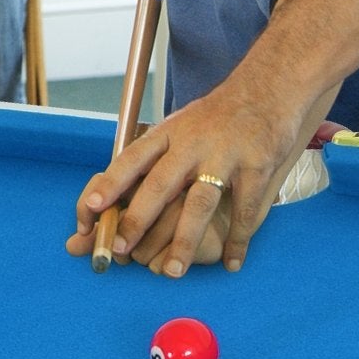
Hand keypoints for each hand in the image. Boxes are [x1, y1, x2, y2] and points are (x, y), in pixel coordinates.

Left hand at [71, 66, 307, 276]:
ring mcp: (226, 153)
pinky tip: (231, 263)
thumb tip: (118, 195)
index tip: (90, 208)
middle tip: (120, 250)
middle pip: (160, 183)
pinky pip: (245, 210)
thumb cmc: (218, 116)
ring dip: (184, 241)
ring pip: (199, 203)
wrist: (268, 86)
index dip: (111, 183)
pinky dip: (237, 240)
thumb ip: (157, 158)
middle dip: (138, 218)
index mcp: (171, 131)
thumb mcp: (182, 125)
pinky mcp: (257, 165)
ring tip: (172, 272)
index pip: (133, 157)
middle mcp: (194, 141)